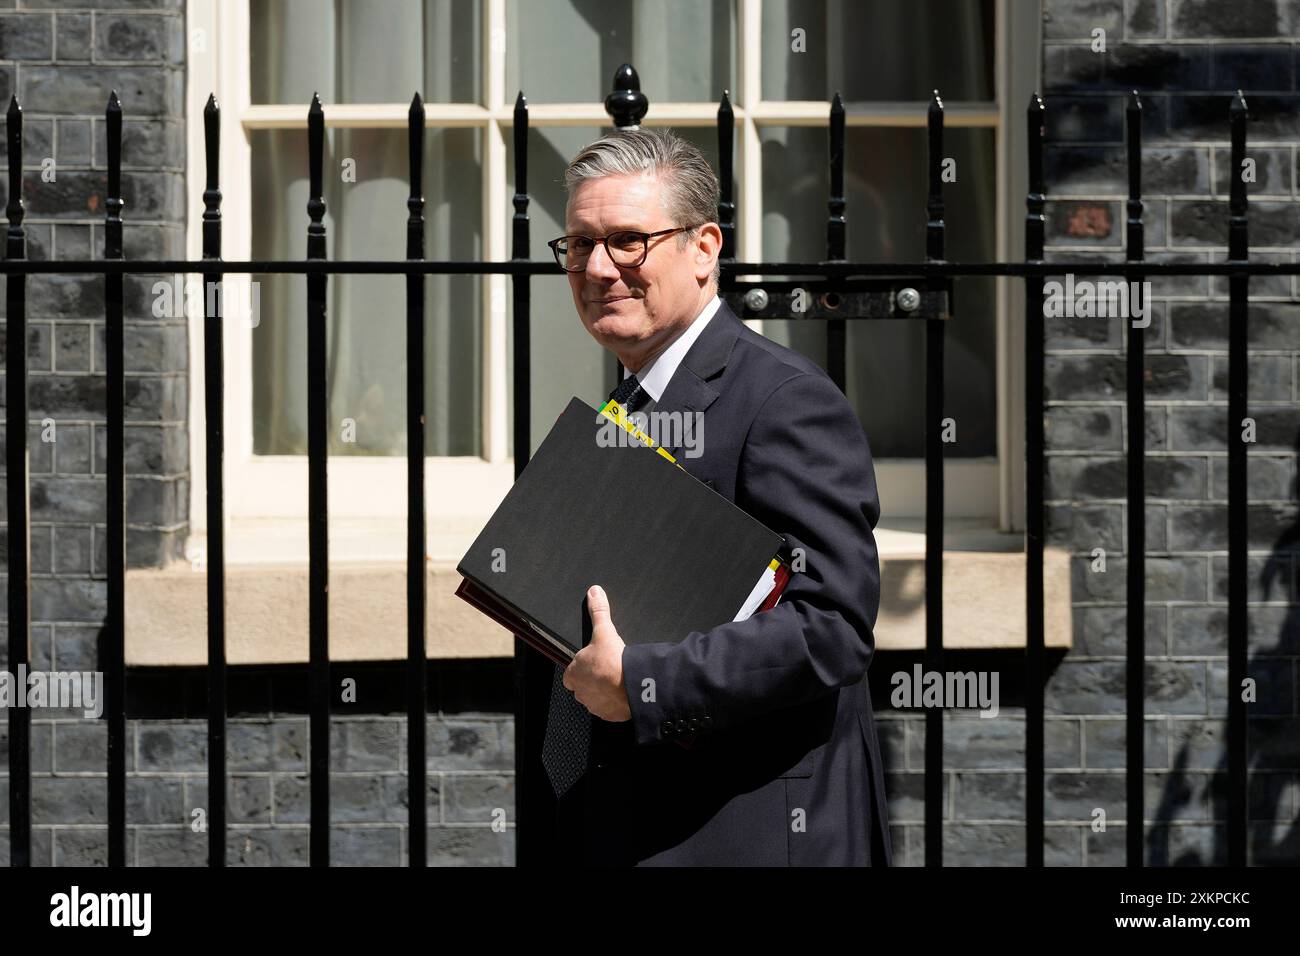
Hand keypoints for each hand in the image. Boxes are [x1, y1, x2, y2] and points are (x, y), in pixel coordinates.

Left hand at [564, 585, 630, 721]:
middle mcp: (579, 692)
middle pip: (583, 686)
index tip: (595, 662)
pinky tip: (624, 692)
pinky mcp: (608, 715)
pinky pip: (608, 709)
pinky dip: (615, 703)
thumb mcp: (604, 631)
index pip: (572, 672)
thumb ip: (598, 611)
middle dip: (594, 680)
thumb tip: (594, 592)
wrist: (633, 686)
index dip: (583, 667)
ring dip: (604, 692)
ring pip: (595, 698)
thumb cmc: (614, 661)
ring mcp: (593, 706)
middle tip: (609, 670)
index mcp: (573, 674)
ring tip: (618, 681)